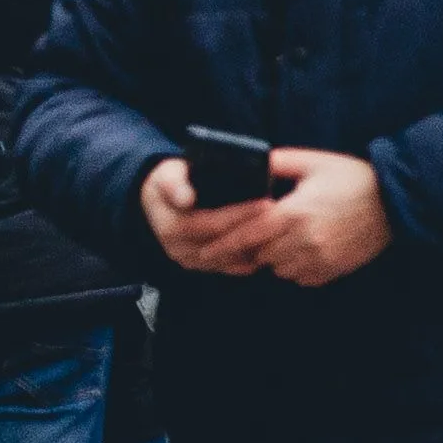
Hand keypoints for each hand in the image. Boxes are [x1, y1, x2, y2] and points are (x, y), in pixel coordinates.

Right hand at [138, 156, 274, 275]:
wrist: (158, 202)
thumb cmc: (168, 183)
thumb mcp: (167, 176)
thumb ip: (174, 185)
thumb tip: (185, 198)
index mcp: (171, 227)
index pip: (212, 224)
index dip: (240, 215)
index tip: (267, 203)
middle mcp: (180, 249)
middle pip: (227, 244)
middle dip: (256, 229)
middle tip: (284, 216)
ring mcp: (192, 261)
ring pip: (233, 259)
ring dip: (258, 246)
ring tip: (283, 229)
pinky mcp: (203, 266)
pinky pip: (233, 267)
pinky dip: (252, 257)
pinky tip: (270, 244)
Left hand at [233, 146, 390, 285]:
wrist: (395, 202)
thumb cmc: (352, 178)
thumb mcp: (312, 161)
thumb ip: (277, 162)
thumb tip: (250, 163)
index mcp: (294, 213)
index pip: (247, 236)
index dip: (222, 245)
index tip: (203, 252)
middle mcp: (303, 241)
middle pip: (259, 255)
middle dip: (251, 246)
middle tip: (247, 235)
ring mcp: (320, 259)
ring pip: (278, 268)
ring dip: (272, 257)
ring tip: (279, 238)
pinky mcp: (334, 270)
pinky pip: (301, 277)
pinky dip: (293, 267)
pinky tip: (300, 249)